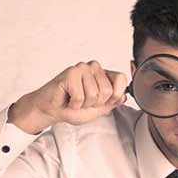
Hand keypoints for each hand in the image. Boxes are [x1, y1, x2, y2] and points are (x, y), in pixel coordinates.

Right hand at [11, 60, 127, 133]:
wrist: (52, 110)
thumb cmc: (72, 107)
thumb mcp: (98, 109)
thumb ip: (113, 101)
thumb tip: (125, 96)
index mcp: (103, 74)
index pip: (121, 78)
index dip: (114, 95)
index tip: (101, 101)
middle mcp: (94, 67)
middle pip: (107, 90)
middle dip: (95, 103)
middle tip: (83, 101)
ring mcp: (82, 68)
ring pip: (94, 94)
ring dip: (83, 104)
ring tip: (74, 99)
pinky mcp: (71, 73)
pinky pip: (80, 96)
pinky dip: (74, 104)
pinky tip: (68, 99)